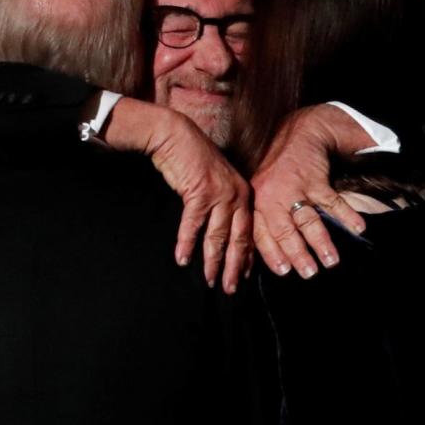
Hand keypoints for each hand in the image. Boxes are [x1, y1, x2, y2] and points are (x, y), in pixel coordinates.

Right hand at [102, 99, 251, 293]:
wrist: (175, 135)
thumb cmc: (193, 160)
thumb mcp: (215, 183)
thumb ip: (222, 204)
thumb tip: (220, 230)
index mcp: (243, 194)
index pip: (249, 232)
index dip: (247, 257)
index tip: (245, 277)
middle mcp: (237, 195)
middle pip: (239, 239)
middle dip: (235, 268)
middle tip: (231, 289)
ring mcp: (220, 194)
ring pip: (218, 237)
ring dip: (212, 262)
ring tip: (209, 280)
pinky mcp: (200, 192)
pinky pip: (193, 225)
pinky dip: (187, 243)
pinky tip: (182, 259)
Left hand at [251, 105, 369, 277]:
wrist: (296, 131)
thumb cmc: (276, 168)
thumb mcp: (260, 190)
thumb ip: (264, 218)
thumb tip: (268, 255)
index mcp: (258, 203)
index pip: (262, 234)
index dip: (272, 254)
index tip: (284, 271)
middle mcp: (273, 197)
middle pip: (285, 232)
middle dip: (298, 255)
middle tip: (309, 273)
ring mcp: (294, 188)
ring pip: (308, 221)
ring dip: (321, 242)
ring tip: (332, 261)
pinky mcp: (315, 179)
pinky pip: (332, 201)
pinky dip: (346, 216)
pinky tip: (357, 228)